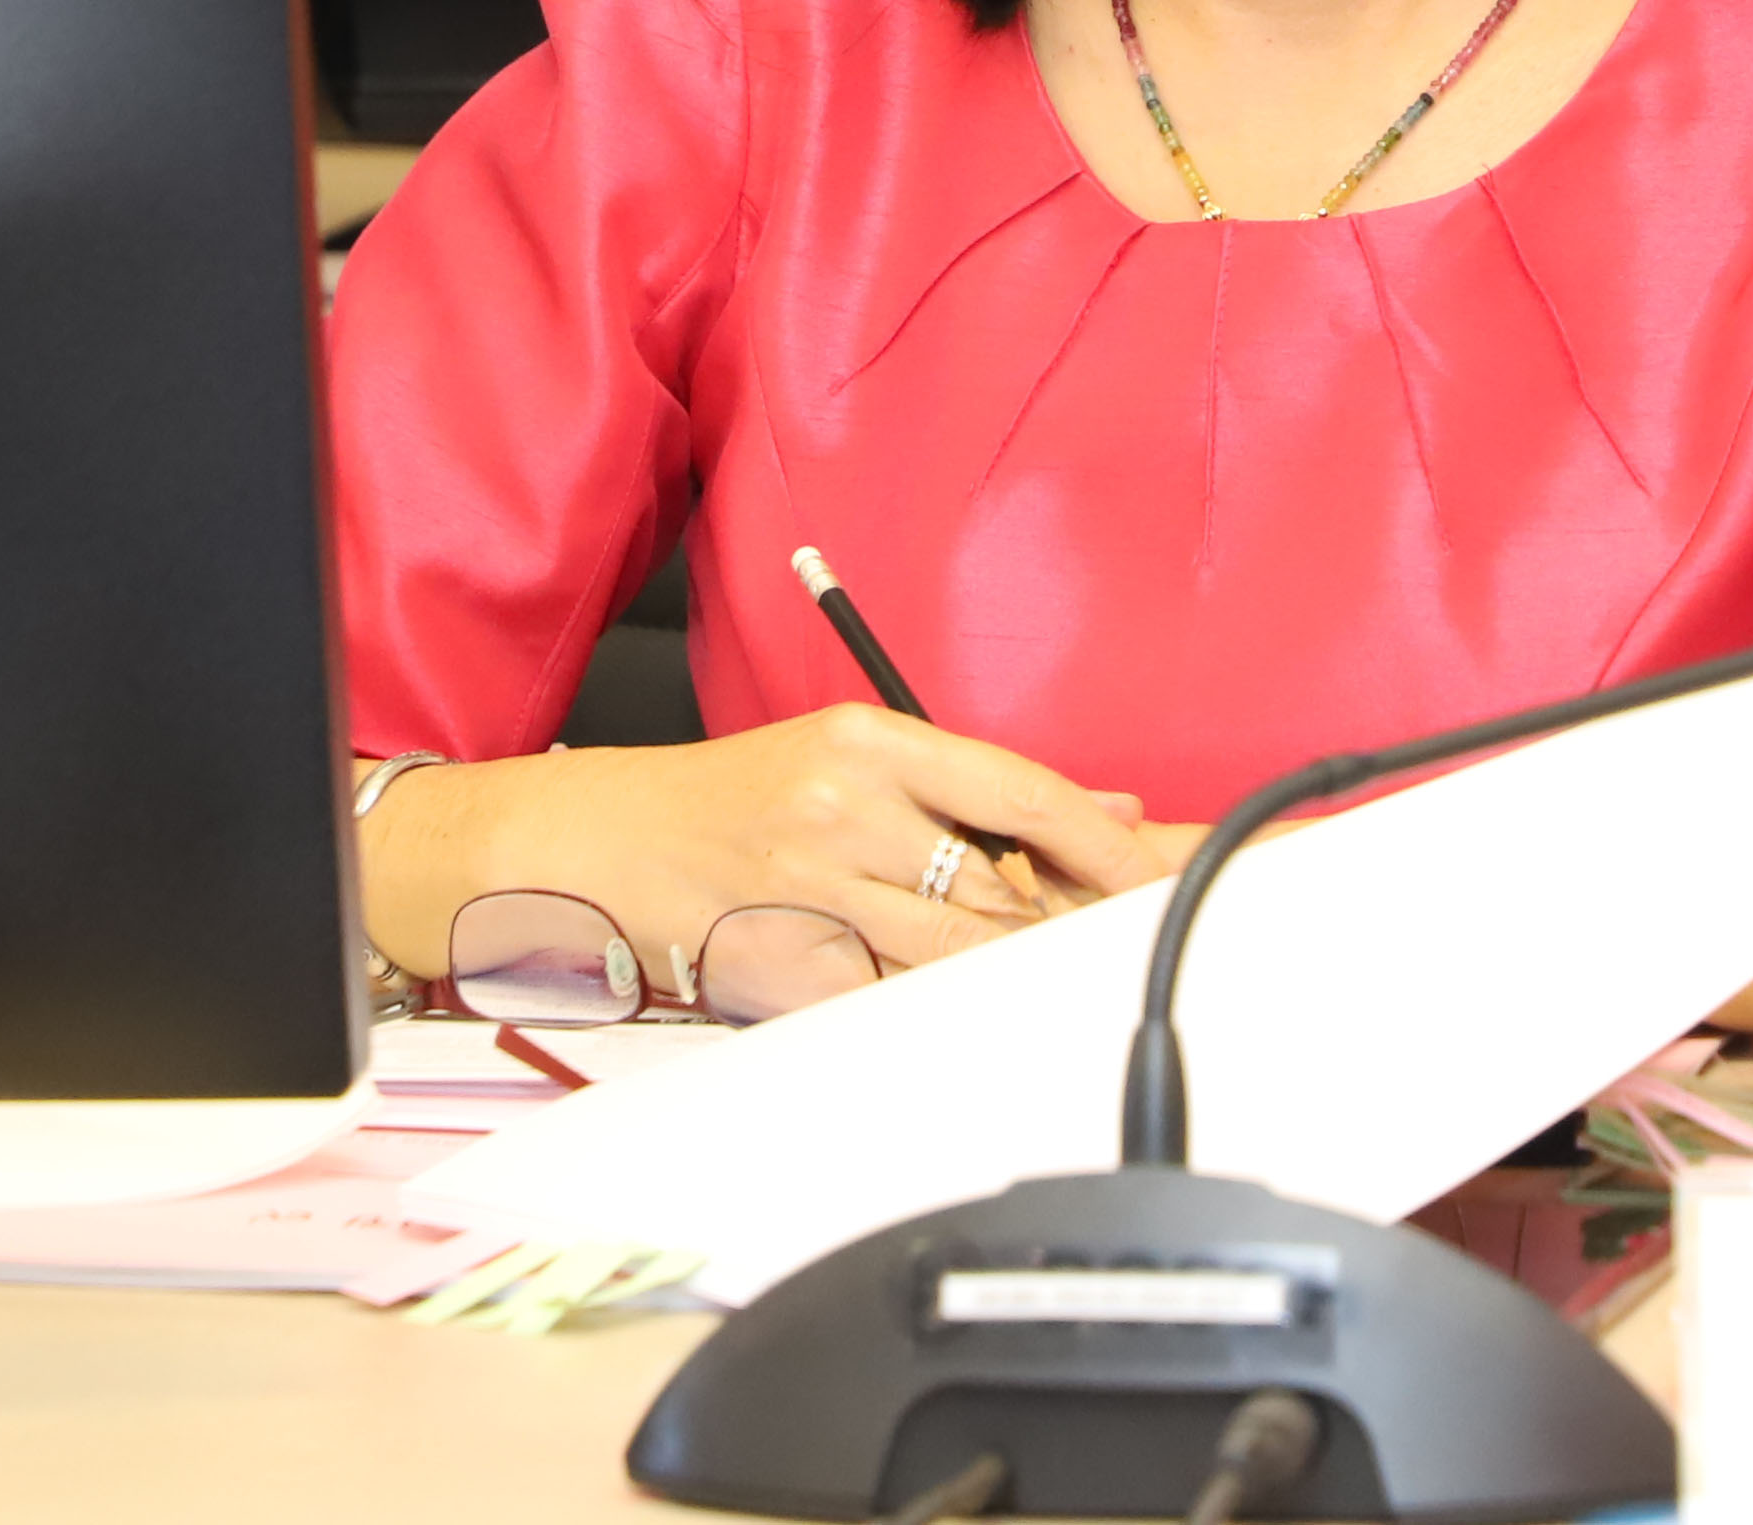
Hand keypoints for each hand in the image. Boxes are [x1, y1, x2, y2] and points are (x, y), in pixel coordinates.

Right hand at [360, 706, 1170, 986]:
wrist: (593, 844)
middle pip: (1002, 883)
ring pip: (958, 951)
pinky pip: (891, 1004)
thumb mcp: (842, 759)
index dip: (1105, 843)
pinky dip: (931, 1010)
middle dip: (1067, 924)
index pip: (1021, 789)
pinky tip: (945, 1007)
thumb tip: (1099, 809)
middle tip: (1118, 944)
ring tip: (1043, 979)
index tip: (1159, 875)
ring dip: (1010, 972)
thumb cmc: (724, 803)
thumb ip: (970, 787)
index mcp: (867, 742)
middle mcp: (845, 807)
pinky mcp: (787, 969)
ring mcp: (813, 892)